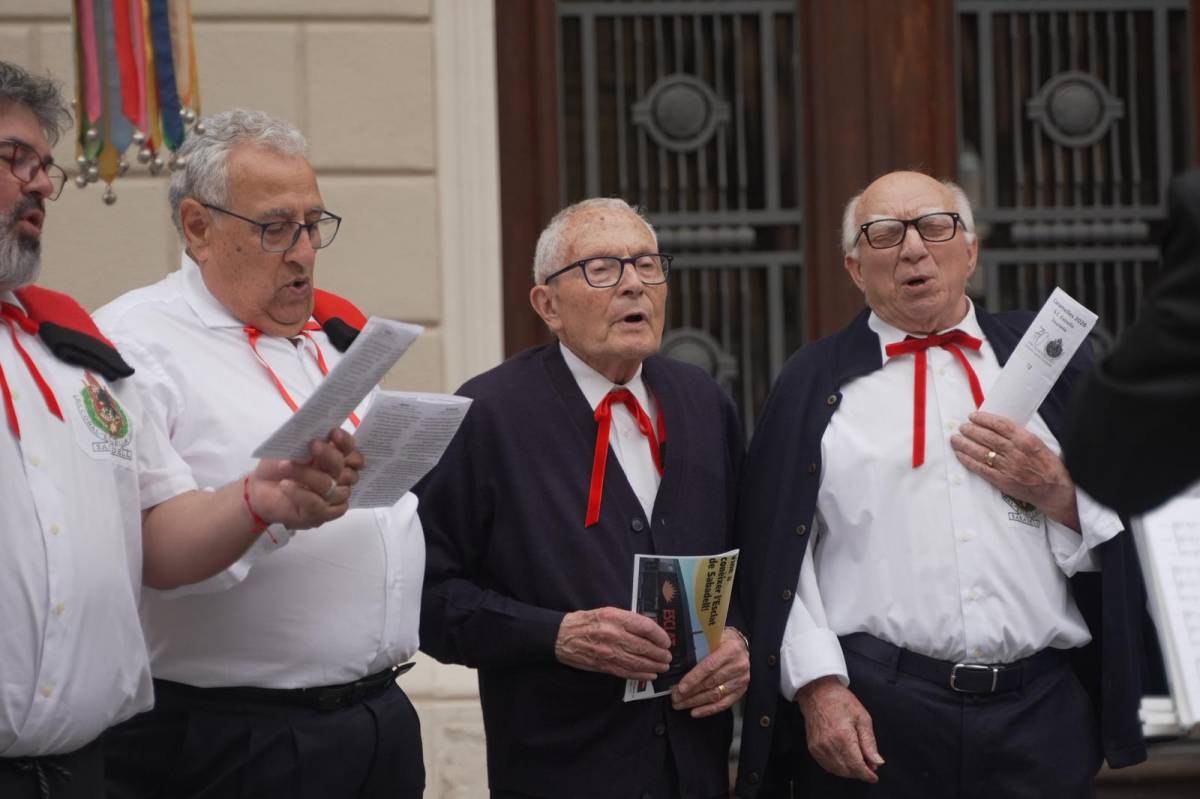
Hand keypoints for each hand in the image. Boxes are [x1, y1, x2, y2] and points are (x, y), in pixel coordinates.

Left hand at [248, 428, 361, 529]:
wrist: (258, 489)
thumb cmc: (277, 466)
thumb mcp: (291, 446)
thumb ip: (307, 438)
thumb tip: (318, 427)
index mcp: (336, 460)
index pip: (352, 453)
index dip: (347, 444)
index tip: (334, 434)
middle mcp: (338, 479)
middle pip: (346, 470)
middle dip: (330, 456)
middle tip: (312, 445)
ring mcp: (331, 499)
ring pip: (330, 487)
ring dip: (307, 475)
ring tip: (285, 466)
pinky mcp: (320, 515)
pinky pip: (319, 506)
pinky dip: (301, 494)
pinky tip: (286, 485)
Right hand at [555, 607, 671, 680]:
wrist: (563, 637)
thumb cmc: (586, 621)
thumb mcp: (608, 612)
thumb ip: (628, 620)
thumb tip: (650, 631)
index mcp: (616, 618)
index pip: (646, 627)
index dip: (660, 636)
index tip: (666, 641)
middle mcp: (614, 634)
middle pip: (644, 647)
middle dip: (660, 654)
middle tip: (668, 657)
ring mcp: (609, 652)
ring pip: (638, 662)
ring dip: (654, 666)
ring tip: (663, 667)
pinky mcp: (604, 666)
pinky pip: (626, 672)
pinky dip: (641, 675)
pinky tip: (650, 675)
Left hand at [671, 627, 749, 716]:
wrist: (743, 646)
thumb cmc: (724, 640)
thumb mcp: (714, 636)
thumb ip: (700, 646)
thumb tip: (678, 659)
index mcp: (731, 649)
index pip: (709, 666)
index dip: (694, 678)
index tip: (680, 687)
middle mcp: (738, 665)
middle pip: (711, 683)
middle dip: (690, 692)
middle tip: (675, 697)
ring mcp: (741, 679)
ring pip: (715, 695)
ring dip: (696, 702)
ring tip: (680, 704)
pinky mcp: (741, 690)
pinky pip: (724, 703)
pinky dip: (708, 709)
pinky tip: (695, 712)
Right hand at [795, 676, 882, 782]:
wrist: (817, 693)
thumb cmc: (840, 701)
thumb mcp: (862, 718)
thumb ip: (869, 743)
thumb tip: (877, 762)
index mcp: (843, 736)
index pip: (856, 765)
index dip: (867, 774)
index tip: (874, 777)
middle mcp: (829, 744)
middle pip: (847, 770)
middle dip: (860, 773)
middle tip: (869, 767)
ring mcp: (818, 747)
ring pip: (837, 770)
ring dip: (849, 771)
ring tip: (858, 763)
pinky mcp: (813, 748)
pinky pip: (827, 765)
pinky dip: (838, 768)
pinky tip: (845, 761)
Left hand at [951, 411, 1079, 529]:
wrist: (1054, 490)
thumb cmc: (1048, 466)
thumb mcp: (1038, 444)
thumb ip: (1019, 436)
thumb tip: (997, 427)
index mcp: (1026, 440)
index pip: (1000, 425)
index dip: (984, 419)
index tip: (974, 416)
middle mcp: (1016, 452)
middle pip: (988, 437)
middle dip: (971, 430)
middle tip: (962, 426)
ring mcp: (1008, 467)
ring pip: (981, 452)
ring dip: (965, 444)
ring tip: (955, 439)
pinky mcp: (1002, 480)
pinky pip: (981, 468)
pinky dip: (968, 461)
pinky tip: (960, 455)